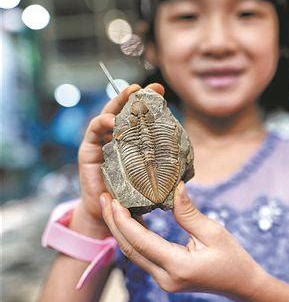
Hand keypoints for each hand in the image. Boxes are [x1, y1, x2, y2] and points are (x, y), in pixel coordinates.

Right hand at [78, 82, 164, 225]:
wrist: (110, 215)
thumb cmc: (132, 197)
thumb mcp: (150, 181)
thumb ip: (162, 172)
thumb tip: (186, 170)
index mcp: (132, 142)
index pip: (139, 116)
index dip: (149, 102)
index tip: (161, 91)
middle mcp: (115, 138)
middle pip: (123, 110)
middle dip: (134, 95)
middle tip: (147, 86)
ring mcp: (100, 143)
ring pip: (108, 115)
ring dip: (117, 102)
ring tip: (129, 94)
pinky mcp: (88, 152)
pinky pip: (93, 131)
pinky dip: (102, 122)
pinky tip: (112, 120)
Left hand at [100, 181, 260, 300]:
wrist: (242, 286)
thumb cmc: (233, 258)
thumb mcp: (214, 232)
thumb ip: (189, 213)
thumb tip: (174, 186)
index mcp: (178, 267)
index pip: (140, 242)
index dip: (123, 220)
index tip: (112, 198)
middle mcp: (165, 279)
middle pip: (129, 249)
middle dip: (114, 223)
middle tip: (104, 197)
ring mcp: (163, 282)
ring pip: (132, 254)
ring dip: (120, 229)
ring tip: (111, 204)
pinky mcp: (164, 278)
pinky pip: (142, 256)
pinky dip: (133, 237)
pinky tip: (129, 218)